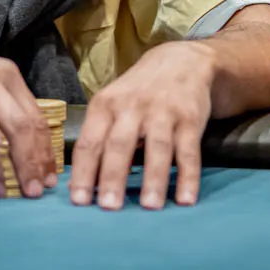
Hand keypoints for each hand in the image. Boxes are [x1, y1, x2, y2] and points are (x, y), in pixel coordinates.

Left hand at [69, 40, 212, 210]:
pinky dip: (188, 176)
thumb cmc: (137, 92)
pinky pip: (189, 151)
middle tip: (108, 207)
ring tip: (150, 207)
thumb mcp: (112, 103)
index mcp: (105, 105)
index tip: (79, 200)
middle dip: (113, 177)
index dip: (83, 172)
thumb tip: (86, 183)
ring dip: (154, 178)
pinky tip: (185, 200)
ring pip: (157, 148)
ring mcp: (163, 112)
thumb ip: (100, 136)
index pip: (90, 141)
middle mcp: (132, 107)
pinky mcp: (190, 119)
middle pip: (120, 145)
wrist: (181, 62)